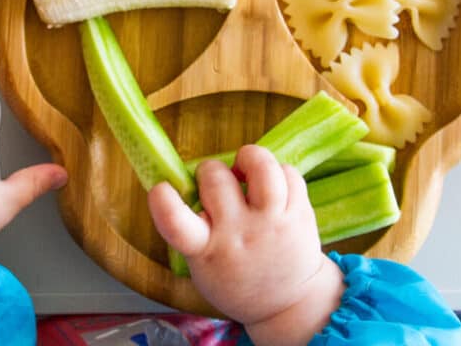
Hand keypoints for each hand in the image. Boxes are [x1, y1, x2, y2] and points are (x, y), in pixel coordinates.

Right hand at [148, 145, 343, 345]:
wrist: (288, 304)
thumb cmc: (234, 276)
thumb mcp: (201, 264)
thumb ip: (191, 226)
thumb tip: (189, 179)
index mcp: (206, 249)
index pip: (177, 224)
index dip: (164, 202)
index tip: (160, 189)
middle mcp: (239, 233)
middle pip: (217, 178)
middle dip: (210, 170)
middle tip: (216, 182)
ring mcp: (273, 222)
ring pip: (262, 167)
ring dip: (250, 158)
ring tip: (247, 169)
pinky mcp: (300, 214)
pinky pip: (289, 172)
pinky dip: (278, 171)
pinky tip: (272, 185)